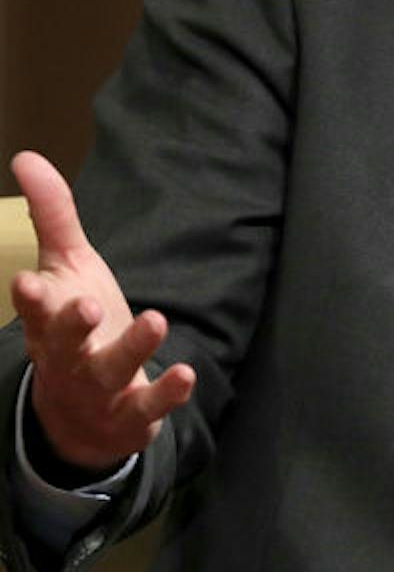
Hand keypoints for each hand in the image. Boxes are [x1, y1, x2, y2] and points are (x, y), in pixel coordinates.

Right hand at [9, 151, 193, 473]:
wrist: (78, 419)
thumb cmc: (74, 327)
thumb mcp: (65, 268)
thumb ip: (52, 215)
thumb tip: (26, 156)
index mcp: (49, 322)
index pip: (36, 309)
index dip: (32, 298)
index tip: (28, 281)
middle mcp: (67, 358)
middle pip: (63, 343)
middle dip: (71, 325)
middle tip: (88, 304)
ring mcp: (98, 390)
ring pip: (109, 371)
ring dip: (131, 349)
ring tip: (156, 320)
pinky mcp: (131, 414)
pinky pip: (147, 406)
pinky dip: (166, 393)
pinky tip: (186, 374)